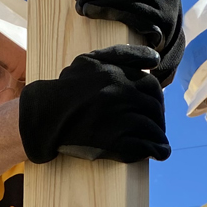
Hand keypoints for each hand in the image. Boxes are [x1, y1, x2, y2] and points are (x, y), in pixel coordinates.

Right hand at [19, 44, 169, 164]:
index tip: (152, 108)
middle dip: (159, 119)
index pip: (152, 87)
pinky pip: (145, 147)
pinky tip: (159, 153)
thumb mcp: (92, 60)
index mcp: (119, 76)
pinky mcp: (115, 143)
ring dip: (160, 136)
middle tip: (156, 127)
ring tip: (159, 142)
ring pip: (152, 128)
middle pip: (155, 108)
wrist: (46, 115)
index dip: (156, 99)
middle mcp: (123, 95)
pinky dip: (156, 150)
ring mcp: (119, 119)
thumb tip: (155, 58)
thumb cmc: (67, 87)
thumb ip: (124, 54)